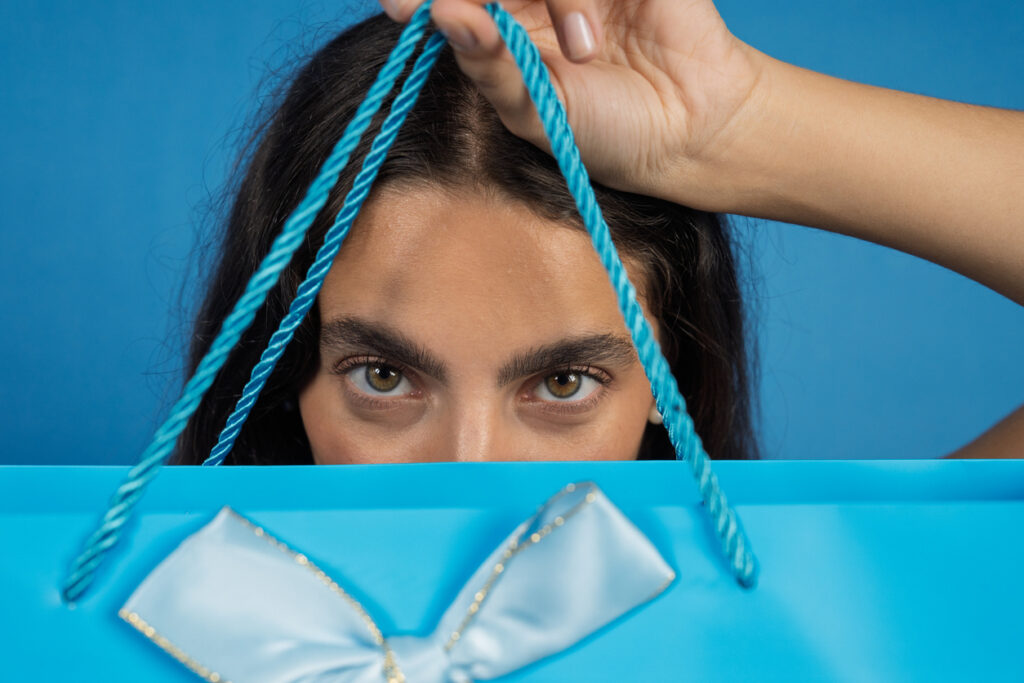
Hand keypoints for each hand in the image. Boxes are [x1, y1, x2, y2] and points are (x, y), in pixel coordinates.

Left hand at [381, 0, 766, 209]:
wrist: (688, 127)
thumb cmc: (605, 130)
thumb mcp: (534, 110)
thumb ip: (488, 64)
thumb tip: (441, 13)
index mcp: (495, 29)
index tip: (399, 4)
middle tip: (474, 10)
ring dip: (552, 2)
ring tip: (583, 53)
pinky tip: (591, 36)